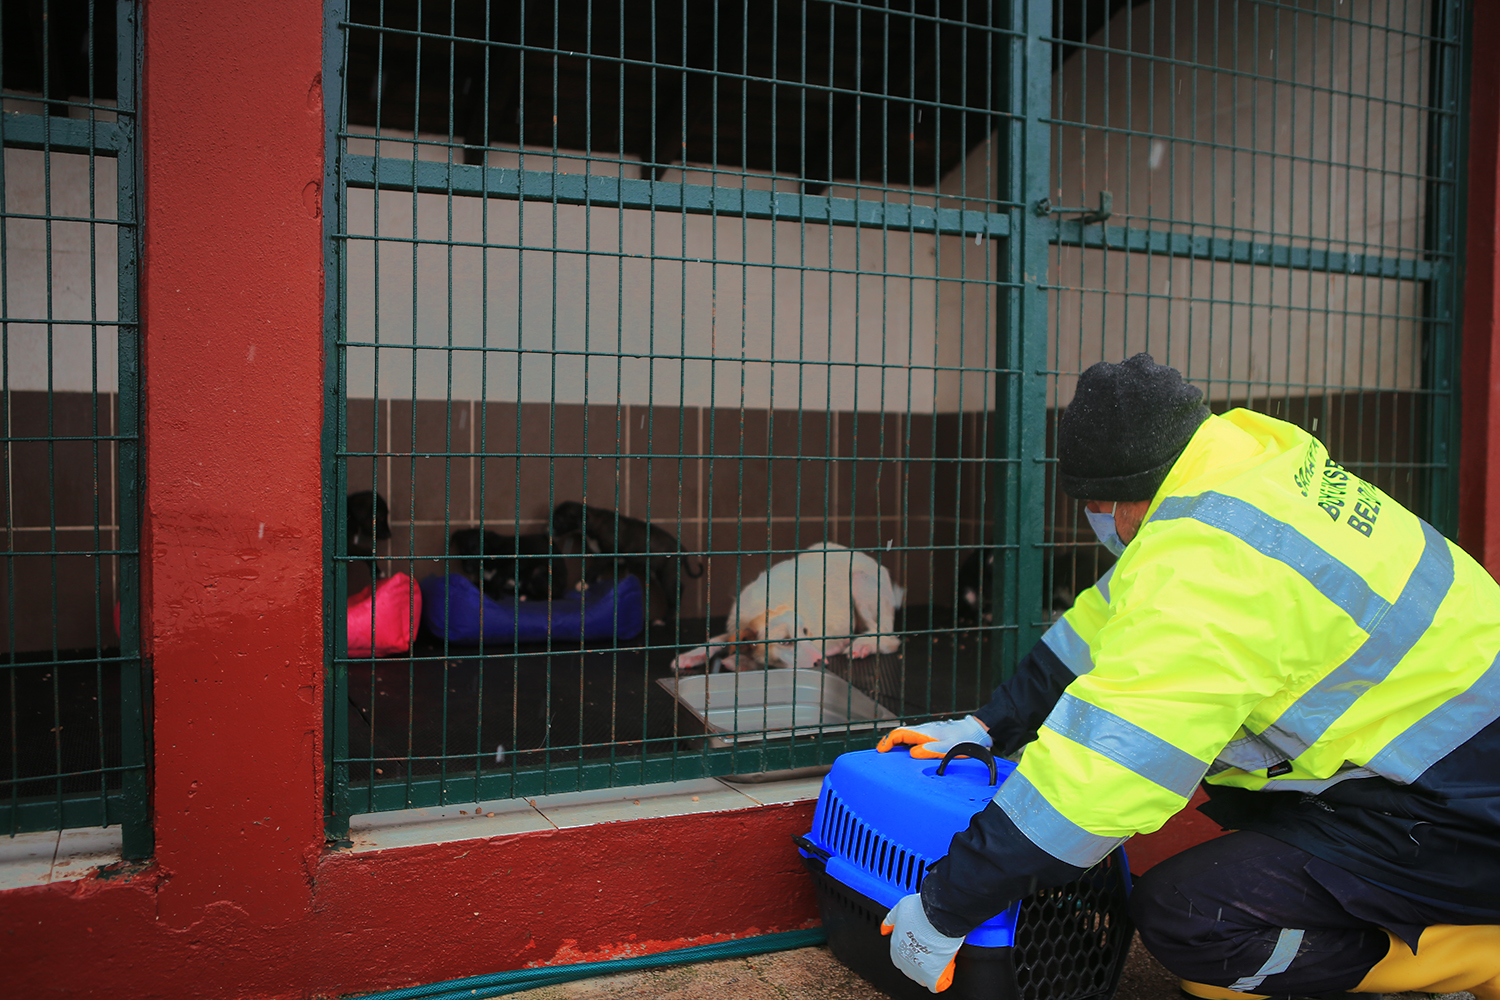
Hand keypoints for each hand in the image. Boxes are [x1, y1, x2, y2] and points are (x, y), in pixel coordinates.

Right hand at [875, 715, 990, 758]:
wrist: (976, 732)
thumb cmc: (965, 739)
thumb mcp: (949, 747)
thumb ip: (932, 750)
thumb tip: (913, 753)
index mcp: (925, 732)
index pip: (900, 733)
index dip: (888, 741)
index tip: (881, 751)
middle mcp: (923, 731)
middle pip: (900, 734)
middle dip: (888, 742)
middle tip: (880, 754)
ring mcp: (927, 733)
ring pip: (906, 737)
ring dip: (896, 744)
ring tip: (889, 756)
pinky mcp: (931, 737)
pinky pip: (914, 740)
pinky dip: (905, 746)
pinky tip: (906, 754)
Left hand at [881, 894, 962, 992]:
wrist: (937, 917)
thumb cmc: (920, 912)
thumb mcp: (899, 909)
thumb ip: (891, 920)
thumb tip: (884, 928)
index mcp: (895, 946)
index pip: (899, 957)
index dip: (910, 952)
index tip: (919, 945)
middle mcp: (903, 960)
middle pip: (910, 969)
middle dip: (919, 962)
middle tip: (931, 950)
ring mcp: (917, 970)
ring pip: (922, 978)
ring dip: (930, 970)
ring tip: (940, 957)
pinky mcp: (931, 976)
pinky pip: (935, 985)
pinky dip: (941, 980)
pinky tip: (945, 968)